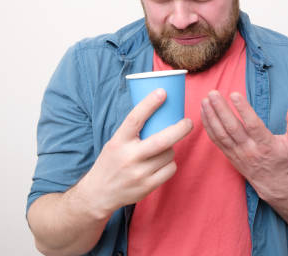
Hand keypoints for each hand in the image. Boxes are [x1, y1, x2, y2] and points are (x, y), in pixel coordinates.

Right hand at [74, 88, 192, 217]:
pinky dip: (170, 163)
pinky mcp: (147, 187)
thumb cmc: (111, 162)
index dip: (149, 104)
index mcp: (118, 141)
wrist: (99, 194)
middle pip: (161, 140)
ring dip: (171, 148)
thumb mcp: (115, 142)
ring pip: (168, 154)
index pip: (134, 119)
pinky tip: (162, 163)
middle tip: (188, 122)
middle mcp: (128, 157)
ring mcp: (138, 173)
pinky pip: (170, 169)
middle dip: (180, 129)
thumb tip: (159, 111)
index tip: (162, 92)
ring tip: (163, 148)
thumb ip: (133, 132)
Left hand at [200, 90, 287, 199]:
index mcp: (266, 144)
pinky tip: (203, 112)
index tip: (235, 95)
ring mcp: (237, 153)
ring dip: (211, 116)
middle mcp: (249, 149)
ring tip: (205, 99)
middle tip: (213, 93)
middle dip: (221, 110)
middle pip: (232, 128)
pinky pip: (215, 140)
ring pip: (221, 134)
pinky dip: (208, 126)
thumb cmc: (283, 159)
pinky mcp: (228, 155)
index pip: (253, 125)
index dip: (244, 110)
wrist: (272, 183)